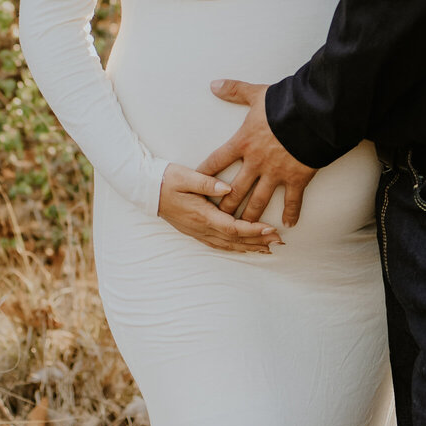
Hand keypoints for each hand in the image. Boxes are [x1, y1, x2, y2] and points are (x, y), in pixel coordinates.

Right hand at [158, 163, 280, 253]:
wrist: (146, 189)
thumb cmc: (166, 179)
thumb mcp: (185, 176)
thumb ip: (207, 183)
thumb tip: (228, 188)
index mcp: (201, 214)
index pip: (232, 226)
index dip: (253, 230)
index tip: (271, 229)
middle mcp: (201, 227)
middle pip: (234, 239)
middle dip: (257, 242)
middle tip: (279, 242)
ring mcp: (197, 231)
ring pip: (227, 245)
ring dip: (248, 248)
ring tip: (267, 249)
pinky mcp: (194, 231)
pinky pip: (218, 244)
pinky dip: (234, 248)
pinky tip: (244, 249)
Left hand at [202, 81, 315, 226]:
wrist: (313, 114)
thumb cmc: (284, 103)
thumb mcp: (256, 93)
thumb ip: (234, 90)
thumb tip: (213, 84)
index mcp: (243, 142)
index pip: (216, 161)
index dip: (204, 173)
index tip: (195, 185)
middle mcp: (256, 162)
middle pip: (235, 189)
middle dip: (225, 205)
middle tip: (217, 218)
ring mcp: (276, 173)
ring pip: (259, 201)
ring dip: (250, 215)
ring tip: (243, 228)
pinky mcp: (296, 178)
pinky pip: (292, 201)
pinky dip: (291, 213)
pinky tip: (288, 225)